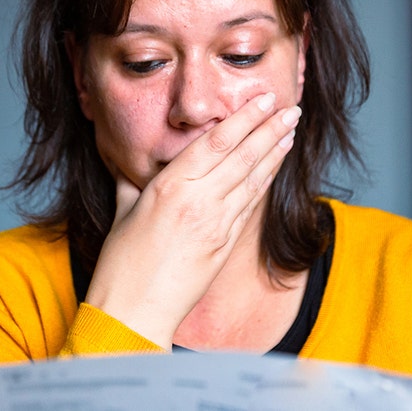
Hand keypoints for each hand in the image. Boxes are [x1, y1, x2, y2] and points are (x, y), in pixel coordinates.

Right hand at [84, 92, 300, 348]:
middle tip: (290, 107)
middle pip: (242, 156)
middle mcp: (197, 202)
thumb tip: (133, 166)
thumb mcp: (123, 212)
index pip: (214, 143)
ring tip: (290, 130)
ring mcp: (215, 225)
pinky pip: (249, 206)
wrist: (134, 312)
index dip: (242, 119)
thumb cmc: (121, 265)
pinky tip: (275, 168)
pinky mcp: (224, 245)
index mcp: (168, 188)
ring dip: (275, 152)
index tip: (261, 100)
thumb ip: (132, 183)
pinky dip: (265, 183)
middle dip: (268, 129)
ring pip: (252, 180)